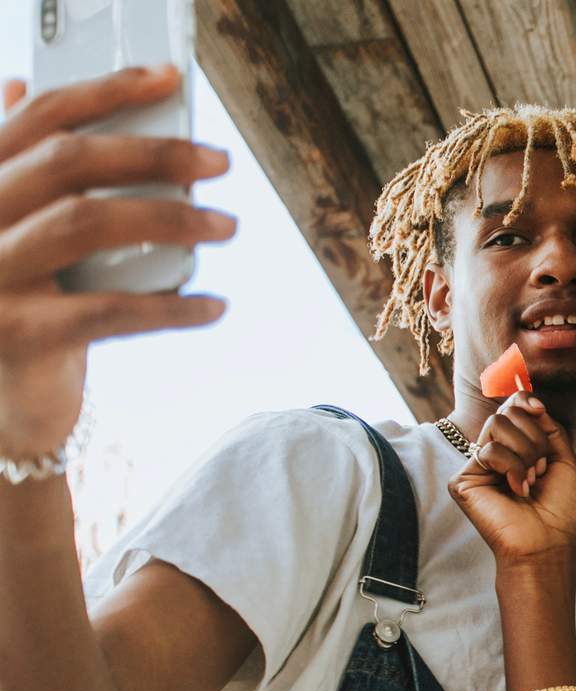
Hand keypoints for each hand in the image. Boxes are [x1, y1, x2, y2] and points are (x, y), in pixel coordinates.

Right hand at [0, 67, 233, 456]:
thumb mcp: (15, 227)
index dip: (105, 91)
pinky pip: (108, 311)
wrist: (0, 399)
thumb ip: (19, 166)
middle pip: (67, 162)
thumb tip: (25, 85)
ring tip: (227, 226)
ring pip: (86, 222)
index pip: (38, 118)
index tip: (168, 79)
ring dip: (170, 218)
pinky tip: (215, 306)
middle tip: (219, 162)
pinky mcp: (18, 333)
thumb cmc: (21, 302)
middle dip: (153, 153)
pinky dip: (172, 308)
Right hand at [447, 394, 575, 561]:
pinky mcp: (463, 481)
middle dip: (534, 437)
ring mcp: (477, 468)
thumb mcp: (564, 459)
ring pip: (497, 425)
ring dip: (526, 452)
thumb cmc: (560, 510)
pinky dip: (512, 468)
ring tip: (531, 481)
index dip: (524, 400)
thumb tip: (531, 400)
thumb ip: (548, 427)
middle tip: (541, 468)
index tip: (540, 409)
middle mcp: (495, 456)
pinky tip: (517, 490)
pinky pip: (489, 450)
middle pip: (507, 412)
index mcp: (517, 449)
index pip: (512, 407)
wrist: (549, 543)